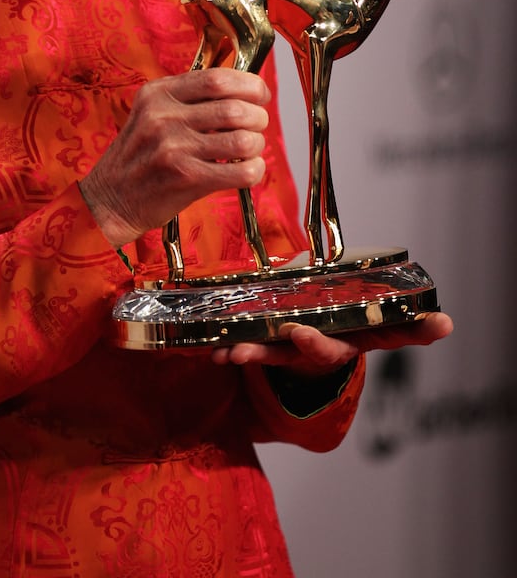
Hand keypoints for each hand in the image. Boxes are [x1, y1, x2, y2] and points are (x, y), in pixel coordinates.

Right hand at [80, 68, 270, 247]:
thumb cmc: (139, 156)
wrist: (110, 199)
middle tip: (257, 125)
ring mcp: (174, 148)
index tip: (259, 94)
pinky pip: (241, 171)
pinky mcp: (186, 178)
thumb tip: (242, 91)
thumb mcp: (151, 113)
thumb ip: (188, 99)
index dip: (249, 84)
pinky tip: (247, 169)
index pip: (217, 78)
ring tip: (249, 149)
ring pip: (242, 140)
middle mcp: (164, 117)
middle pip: (235, 108)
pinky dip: (254, 169)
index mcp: (158, 94)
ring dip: (256, 145)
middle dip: (257, 117)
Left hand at [211, 311, 453, 373]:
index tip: (443, 324)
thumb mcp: (352, 303)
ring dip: (256, 352)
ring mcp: (298, 354)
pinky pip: (250, 351)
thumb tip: (434, 314)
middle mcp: (333, 346)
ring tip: (234, 353)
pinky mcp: (270, 353)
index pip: (396, 331)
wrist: (301, 347)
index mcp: (359, 331)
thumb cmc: (331, 314)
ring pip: (279, 355)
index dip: (419, 331)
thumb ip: (374, 301)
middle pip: (329, 349)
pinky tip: (214, 351)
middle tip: (301, 335)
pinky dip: (232, 350)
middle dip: (313, 343)